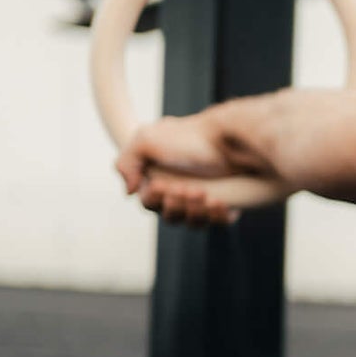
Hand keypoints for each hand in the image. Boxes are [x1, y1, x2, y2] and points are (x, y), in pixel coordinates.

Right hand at [115, 110, 282, 225]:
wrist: (229, 134)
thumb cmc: (188, 136)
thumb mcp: (146, 139)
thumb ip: (126, 162)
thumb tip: (130, 191)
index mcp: (159, 179)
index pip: (150, 203)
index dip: (155, 199)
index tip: (162, 185)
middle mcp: (181, 191)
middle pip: (171, 216)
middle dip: (177, 205)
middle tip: (189, 188)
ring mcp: (204, 198)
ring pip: (193, 222)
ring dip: (196, 212)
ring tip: (204, 193)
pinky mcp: (226, 203)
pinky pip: (218, 222)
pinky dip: (217, 217)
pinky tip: (220, 202)